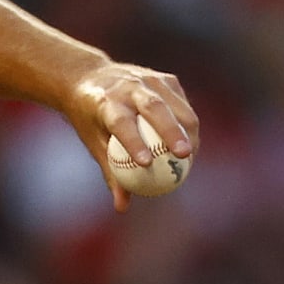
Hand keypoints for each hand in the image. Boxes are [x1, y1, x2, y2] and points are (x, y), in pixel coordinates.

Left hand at [66, 62, 198, 212]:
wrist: (90, 78)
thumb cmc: (91, 118)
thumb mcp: (93, 141)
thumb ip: (110, 171)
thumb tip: (122, 206)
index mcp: (105, 102)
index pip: (121, 122)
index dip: (134, 141)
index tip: (146, 163)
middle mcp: (127, 86)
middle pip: (154, 108)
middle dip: (172, 131)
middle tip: (185, 156)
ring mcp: (149, 79)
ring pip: (175, 105)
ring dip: (188, 130)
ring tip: (192, 155)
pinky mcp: (166, 79)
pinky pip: (182, 103)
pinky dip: (188, 123)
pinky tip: (191, 142)